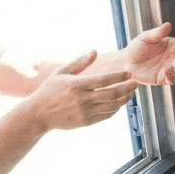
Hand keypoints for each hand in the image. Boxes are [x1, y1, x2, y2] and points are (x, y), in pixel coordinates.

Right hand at [21, 51, 137, 130]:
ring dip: (125, 99)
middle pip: (112, 94)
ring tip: (131, 92)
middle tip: (136, 83)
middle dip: (127, 88)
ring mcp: (85, 112)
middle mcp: (82, 100)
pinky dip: (116, 108)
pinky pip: (107, 115)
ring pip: (112, 106)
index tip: (129, 73)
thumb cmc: (49, 90)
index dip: (119, 77)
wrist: (38, 115)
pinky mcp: (86, 122)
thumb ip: (79, 62)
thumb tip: (95, 51)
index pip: (104, 80)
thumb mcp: (61, 73)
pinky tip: (119, 101)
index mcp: (76, 85)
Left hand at [124, 22, 174, 84]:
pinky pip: (173, 79)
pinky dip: (172, 76)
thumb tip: (168, 25)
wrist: (125, 63)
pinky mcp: (164, 79)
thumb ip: (157, 32)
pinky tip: (166, 71)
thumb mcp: (145, 37)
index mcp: (174, 45)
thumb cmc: (136, 48)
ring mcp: (170, 68)